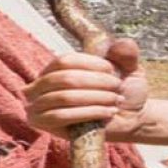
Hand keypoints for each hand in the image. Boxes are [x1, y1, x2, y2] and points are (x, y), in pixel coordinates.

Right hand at [24, 38, 148, 142]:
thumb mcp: (129, 69)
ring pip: (64, 97)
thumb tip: (122, 43)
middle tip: (118, 87)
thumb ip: (127, 53)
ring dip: (96, 98)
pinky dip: (90, 113)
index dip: (90, 63)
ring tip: (116, 100)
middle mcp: (40, 84)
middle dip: (96, 82)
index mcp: (56, 68)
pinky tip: (109, 112)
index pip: (65, 60)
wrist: (129, 120)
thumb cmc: (122, 92)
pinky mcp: (42, 123)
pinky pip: (62, 116)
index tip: (112, 70)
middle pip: (65, 78)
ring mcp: (37, 104)